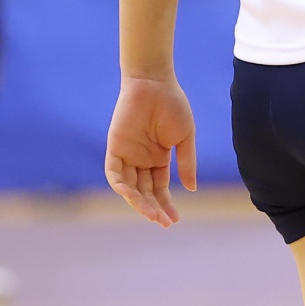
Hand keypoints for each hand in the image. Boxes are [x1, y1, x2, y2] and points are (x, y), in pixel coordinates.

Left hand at [105, 74, 196, 226]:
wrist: (155, 83)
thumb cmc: (173, 105)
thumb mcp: (184, 138)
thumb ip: (186, 163)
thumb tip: (190, 189)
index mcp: (159, 158)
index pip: (160, 188)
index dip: (166, 204)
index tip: (174, 220)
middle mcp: (141, 160)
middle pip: (145, 191)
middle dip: (153, 207)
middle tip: (164, 222)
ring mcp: (127, 155)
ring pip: (130, 187)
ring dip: (139, 202)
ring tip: (152, 214)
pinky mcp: (115, 148)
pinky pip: (114, 173)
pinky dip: (120, 186)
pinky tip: (131, 196)